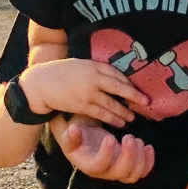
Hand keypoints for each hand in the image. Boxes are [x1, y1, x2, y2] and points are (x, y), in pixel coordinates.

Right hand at [19, 58, 146, 126]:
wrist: (41, 83)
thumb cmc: (62, 72)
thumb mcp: (81, 64)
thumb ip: (97, 70)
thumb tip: (116, 79)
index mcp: (94, 66)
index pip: (117, 75)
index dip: (130, 84)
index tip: (139, 90)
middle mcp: (93, 79)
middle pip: (119, 88)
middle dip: (135, 96)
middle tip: (146, 103)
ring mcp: (88, 93)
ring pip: (112, 104)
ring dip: (124, 112)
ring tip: (132, 117)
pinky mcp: (82, 106)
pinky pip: (101, 114)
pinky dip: (112, 119)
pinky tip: (120, 123)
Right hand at [54, 117, 154, 182]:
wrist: (88, 145)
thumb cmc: (79, 140)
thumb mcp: (70, 138)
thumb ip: (70, 136)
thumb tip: (72, 130)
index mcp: (90, 166)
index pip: (99, 165)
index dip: (106, 154)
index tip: (110, 138)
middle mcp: (105, 173)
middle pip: (120, 172)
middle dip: (128, 155)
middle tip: (129, 137)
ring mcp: (119, 173)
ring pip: (133, 174)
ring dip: (139, 158)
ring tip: (137, 140)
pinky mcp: (129, 169)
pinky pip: (142, 172)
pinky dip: (149, 162)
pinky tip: (149, 147)